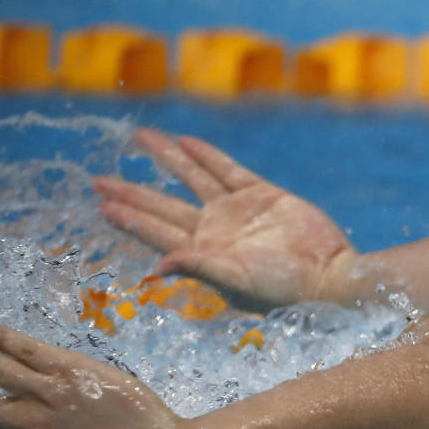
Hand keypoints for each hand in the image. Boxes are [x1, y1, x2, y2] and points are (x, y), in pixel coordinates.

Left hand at [95, 128, 354, 307]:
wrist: (329, 276)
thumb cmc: (283, 291)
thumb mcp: (236, 281)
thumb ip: (197, 268)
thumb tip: (156, 267)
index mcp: (203, 255)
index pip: (156, 231)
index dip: (129, 218)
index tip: (102, 204)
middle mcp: (215, 232)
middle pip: (163, 206)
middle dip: (132, 193)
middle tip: (99, 180)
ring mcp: (238, 212)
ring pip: (192, 178)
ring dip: (166, 159)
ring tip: (140, 137)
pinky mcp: (264, 196)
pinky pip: (228, 170)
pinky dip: (206, 156)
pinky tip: (186, 142)